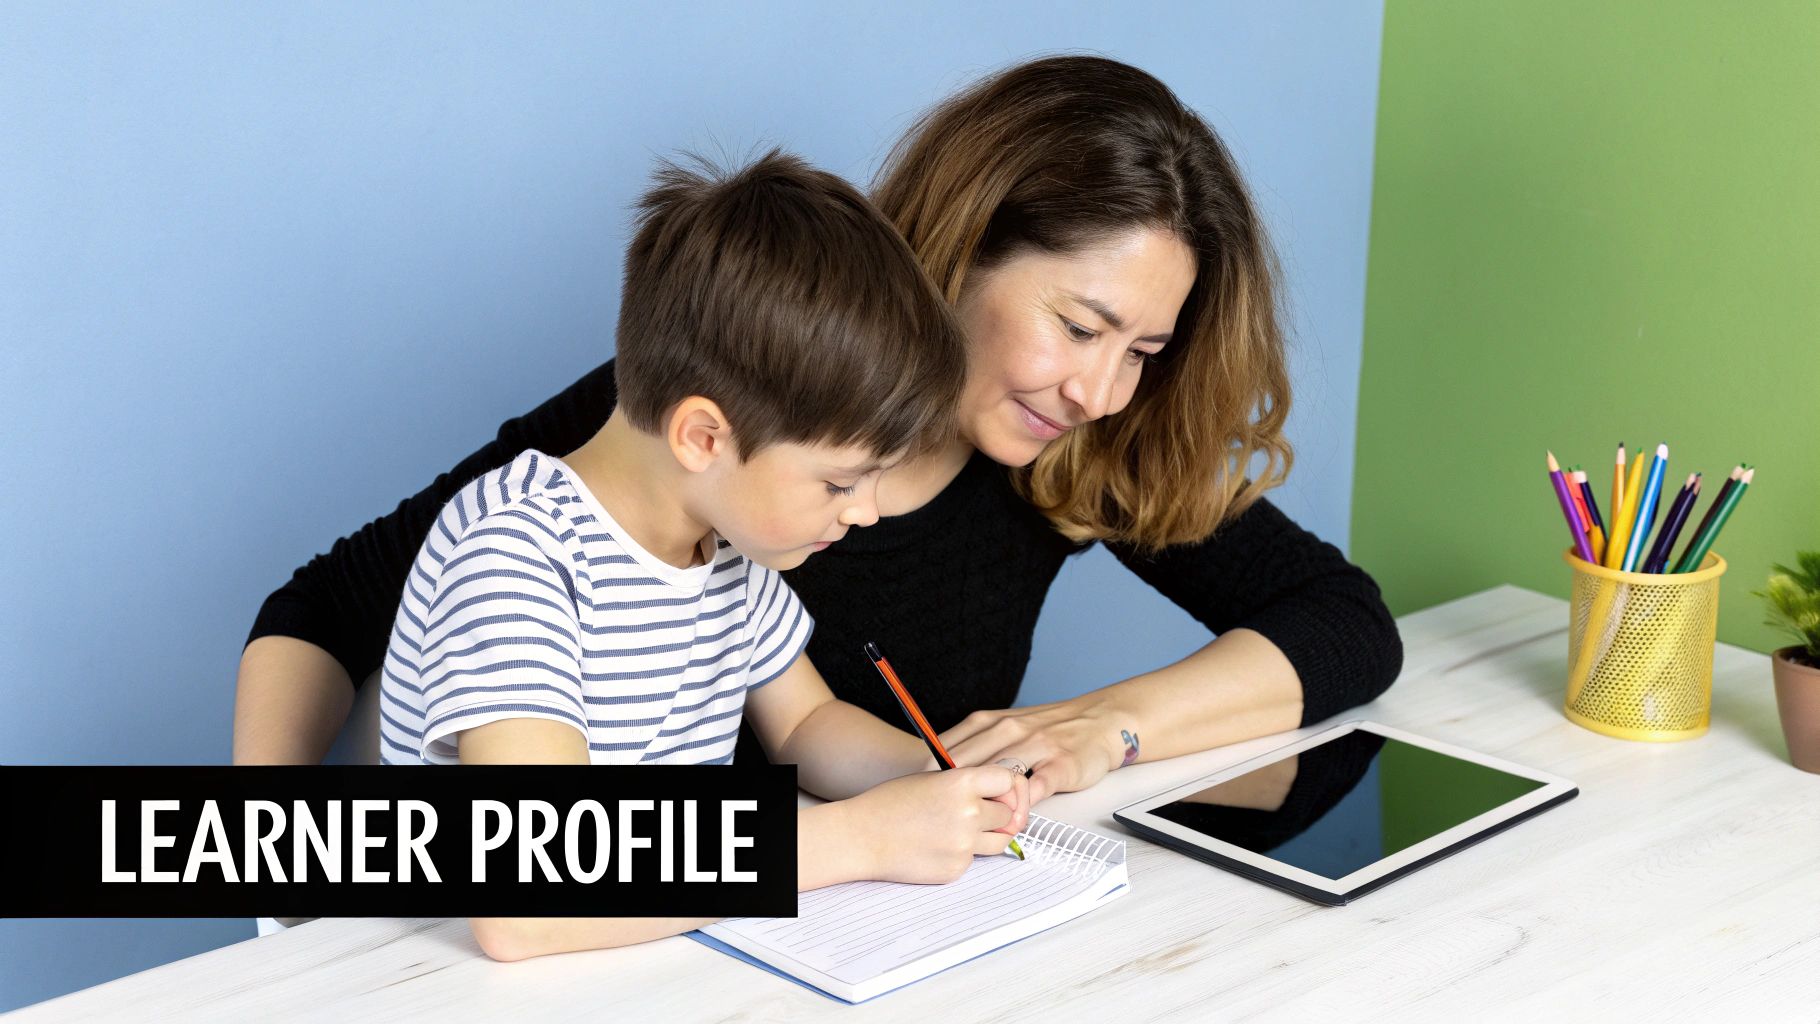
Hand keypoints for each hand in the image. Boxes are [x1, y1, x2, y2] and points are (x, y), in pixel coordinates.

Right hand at [841, 767, 1027, 883]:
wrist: (861, 836)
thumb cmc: (890, 803)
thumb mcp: (932, 777)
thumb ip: (968, 783)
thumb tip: (1001, 792)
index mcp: (962, 783)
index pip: (1009, 781)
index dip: (1008, 786)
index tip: (1003, 791)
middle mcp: (968, 814)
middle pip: (1009, 814)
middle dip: (999, 812)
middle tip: (979, 811)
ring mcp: (964, 845)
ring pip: (1000, 841)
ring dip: (989, 835)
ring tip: (962, 828)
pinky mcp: (956, 868)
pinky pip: (975, 860)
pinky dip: (963, 853)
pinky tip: (938, 844)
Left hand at [940, 697, 1124, 804]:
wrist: (1100, 720)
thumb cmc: (1048, 729)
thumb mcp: (1005, 726)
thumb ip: (975, 744)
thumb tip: (936, 772)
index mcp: (990, 722)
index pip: (947, 749)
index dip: (930, 776)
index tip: (922, 797)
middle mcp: (1010, 730)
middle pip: (967, 764)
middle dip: (952, 795)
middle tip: (944, 819)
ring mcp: (1037, 747)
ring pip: (999, 776)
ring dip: (985, 804)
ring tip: (975, 825)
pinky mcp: (1061, 765)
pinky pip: (1036, 789)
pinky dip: (1021, 808)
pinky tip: (1012, 820)